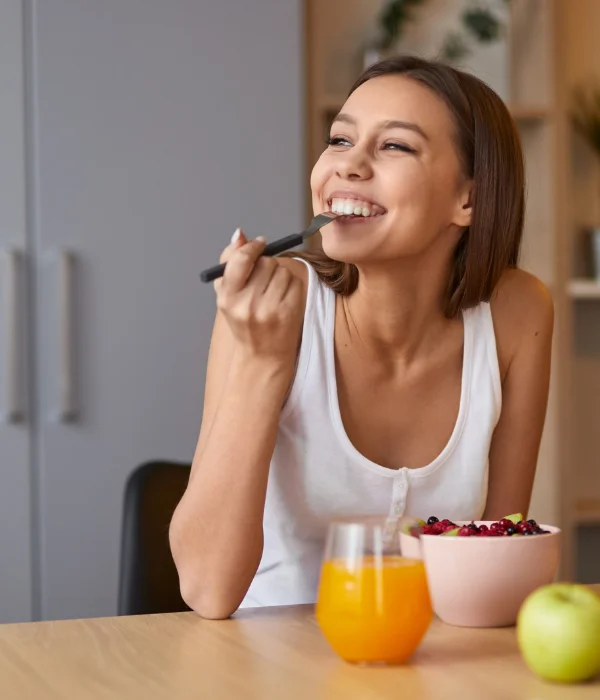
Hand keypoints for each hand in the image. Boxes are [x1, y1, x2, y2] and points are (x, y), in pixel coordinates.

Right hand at [214, 229, 303, 361]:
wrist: (262, 355)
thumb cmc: (243, 321)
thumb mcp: (227, 294)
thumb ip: (230, 261)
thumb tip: (240, 234)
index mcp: (227, 298)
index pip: (241, 259)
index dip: (253, 247)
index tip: (259, 243)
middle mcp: (247, 304)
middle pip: (265, 262)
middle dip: (267, 265)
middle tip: (264, 279)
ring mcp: (270, 310)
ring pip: (282, 270)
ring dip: (280, 275)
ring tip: (273, 291)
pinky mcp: (289, 312)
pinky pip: (295, 282)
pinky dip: (292, 285)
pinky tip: (284, 298)